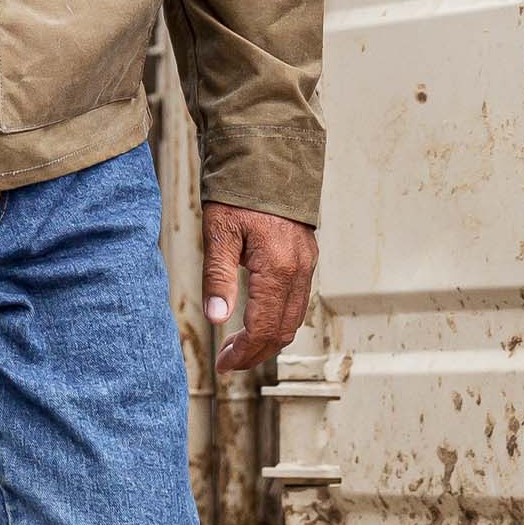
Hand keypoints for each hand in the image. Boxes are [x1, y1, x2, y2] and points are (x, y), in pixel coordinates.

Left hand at [202, 203, 316, 372]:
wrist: (266, 159)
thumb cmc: (239, 193)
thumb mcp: (219, 234)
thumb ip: (218, 278)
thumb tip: (216, 318)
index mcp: (278, 268)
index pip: (264, 328)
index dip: (244, 353)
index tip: (223, 364)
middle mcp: (299, 270)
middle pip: (283, 330)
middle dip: (256, 352)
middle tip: (228, 360)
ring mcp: (307, 264)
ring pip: (294, 318)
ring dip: (268, 338)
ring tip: (238, 345)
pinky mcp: (306, 257)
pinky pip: (297, 300)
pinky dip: (278, 318)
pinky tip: (256, 319)